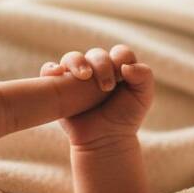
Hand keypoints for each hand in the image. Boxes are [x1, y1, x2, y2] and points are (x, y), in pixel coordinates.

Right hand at [40, 44, 154, 146]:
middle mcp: (96, 69)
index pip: (119, 52)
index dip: (121, 59)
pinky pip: (49, 71)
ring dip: (77, 63)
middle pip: (96, 54)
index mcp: (118, 67)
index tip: (123, 76)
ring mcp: (77, 77)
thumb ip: (144, 76)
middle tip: (107, 87)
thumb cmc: (125, 118)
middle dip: (102, 66)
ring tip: (84, 76)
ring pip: (72, 58)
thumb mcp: (143, 97)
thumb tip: (126, 65)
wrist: (105, 140)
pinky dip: (50, 69)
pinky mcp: (59, 87)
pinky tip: (57, 74)